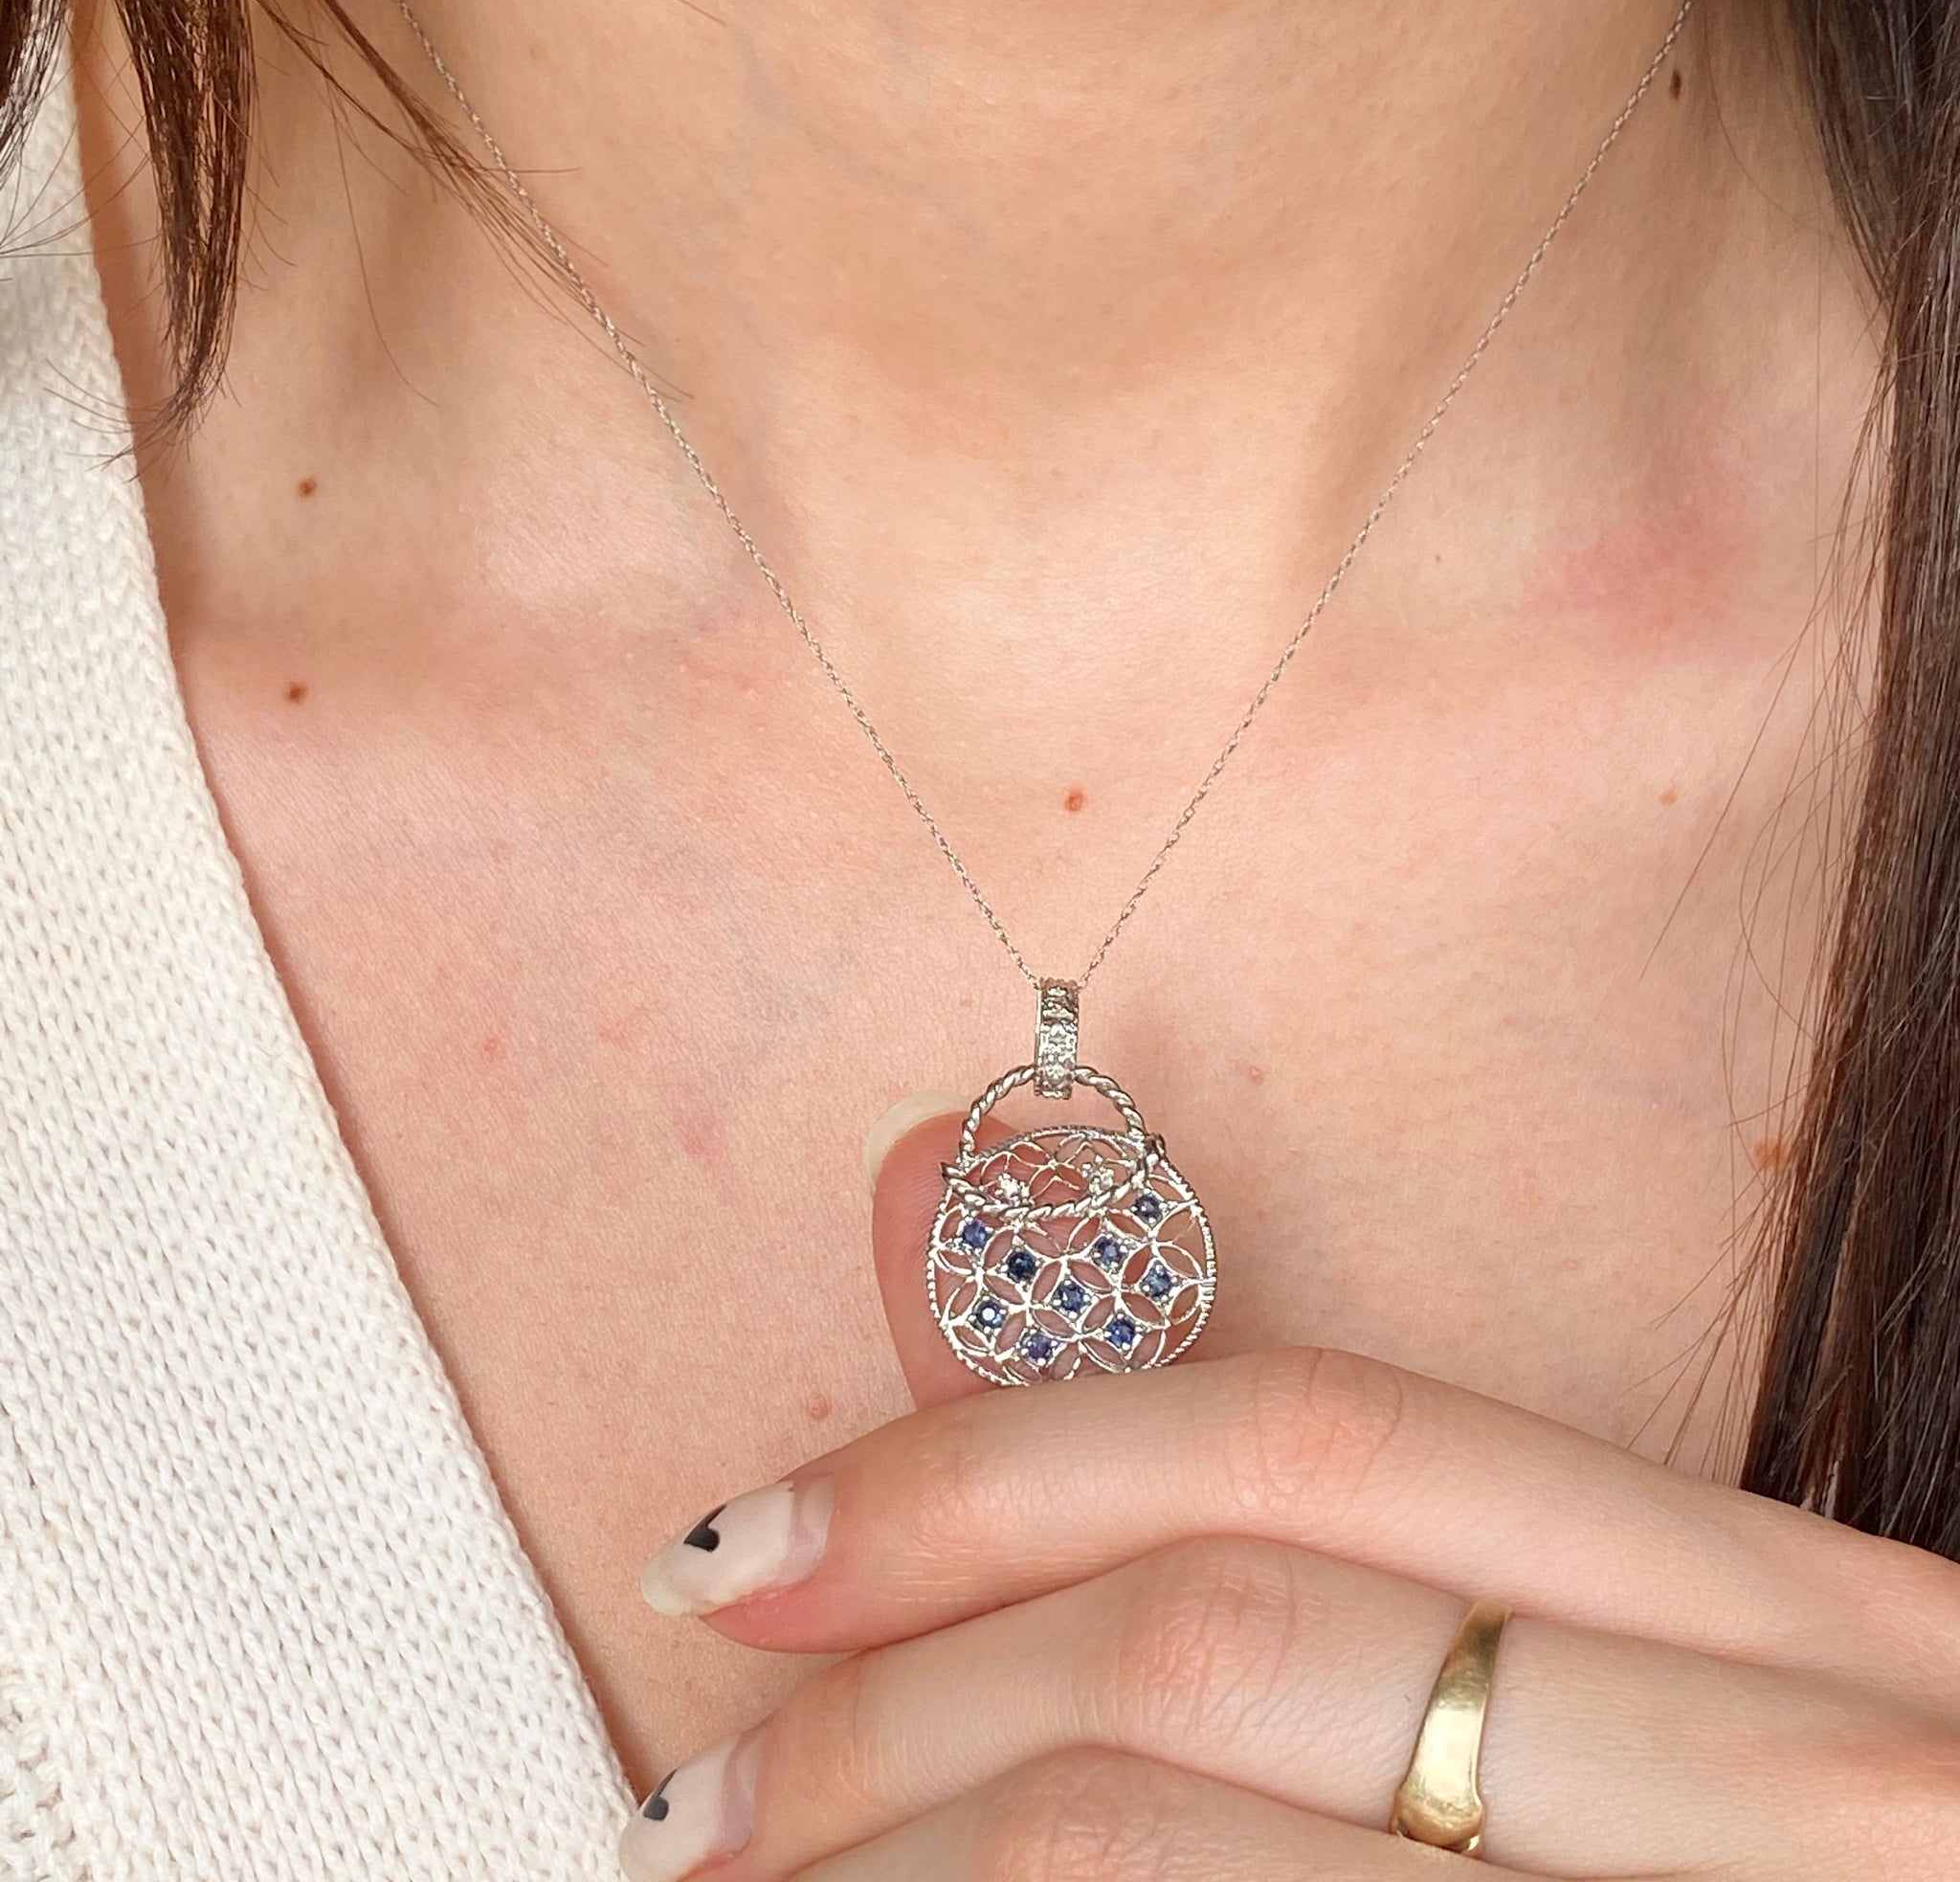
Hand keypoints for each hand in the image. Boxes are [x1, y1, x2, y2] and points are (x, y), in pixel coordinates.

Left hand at [618, 1112, 1959, 1880]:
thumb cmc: (1786, 1880)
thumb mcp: (1640, 1701)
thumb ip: (1292, 1510)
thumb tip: (934, 1198)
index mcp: (1795, 1614)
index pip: (1306, 1437)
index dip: (980, 1474)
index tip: (756, 1546)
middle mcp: (1809, 1764)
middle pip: (1218, 1635)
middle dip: (897, 1710)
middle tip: (703, 1803)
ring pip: (1171, 1847)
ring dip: (909, 1866)